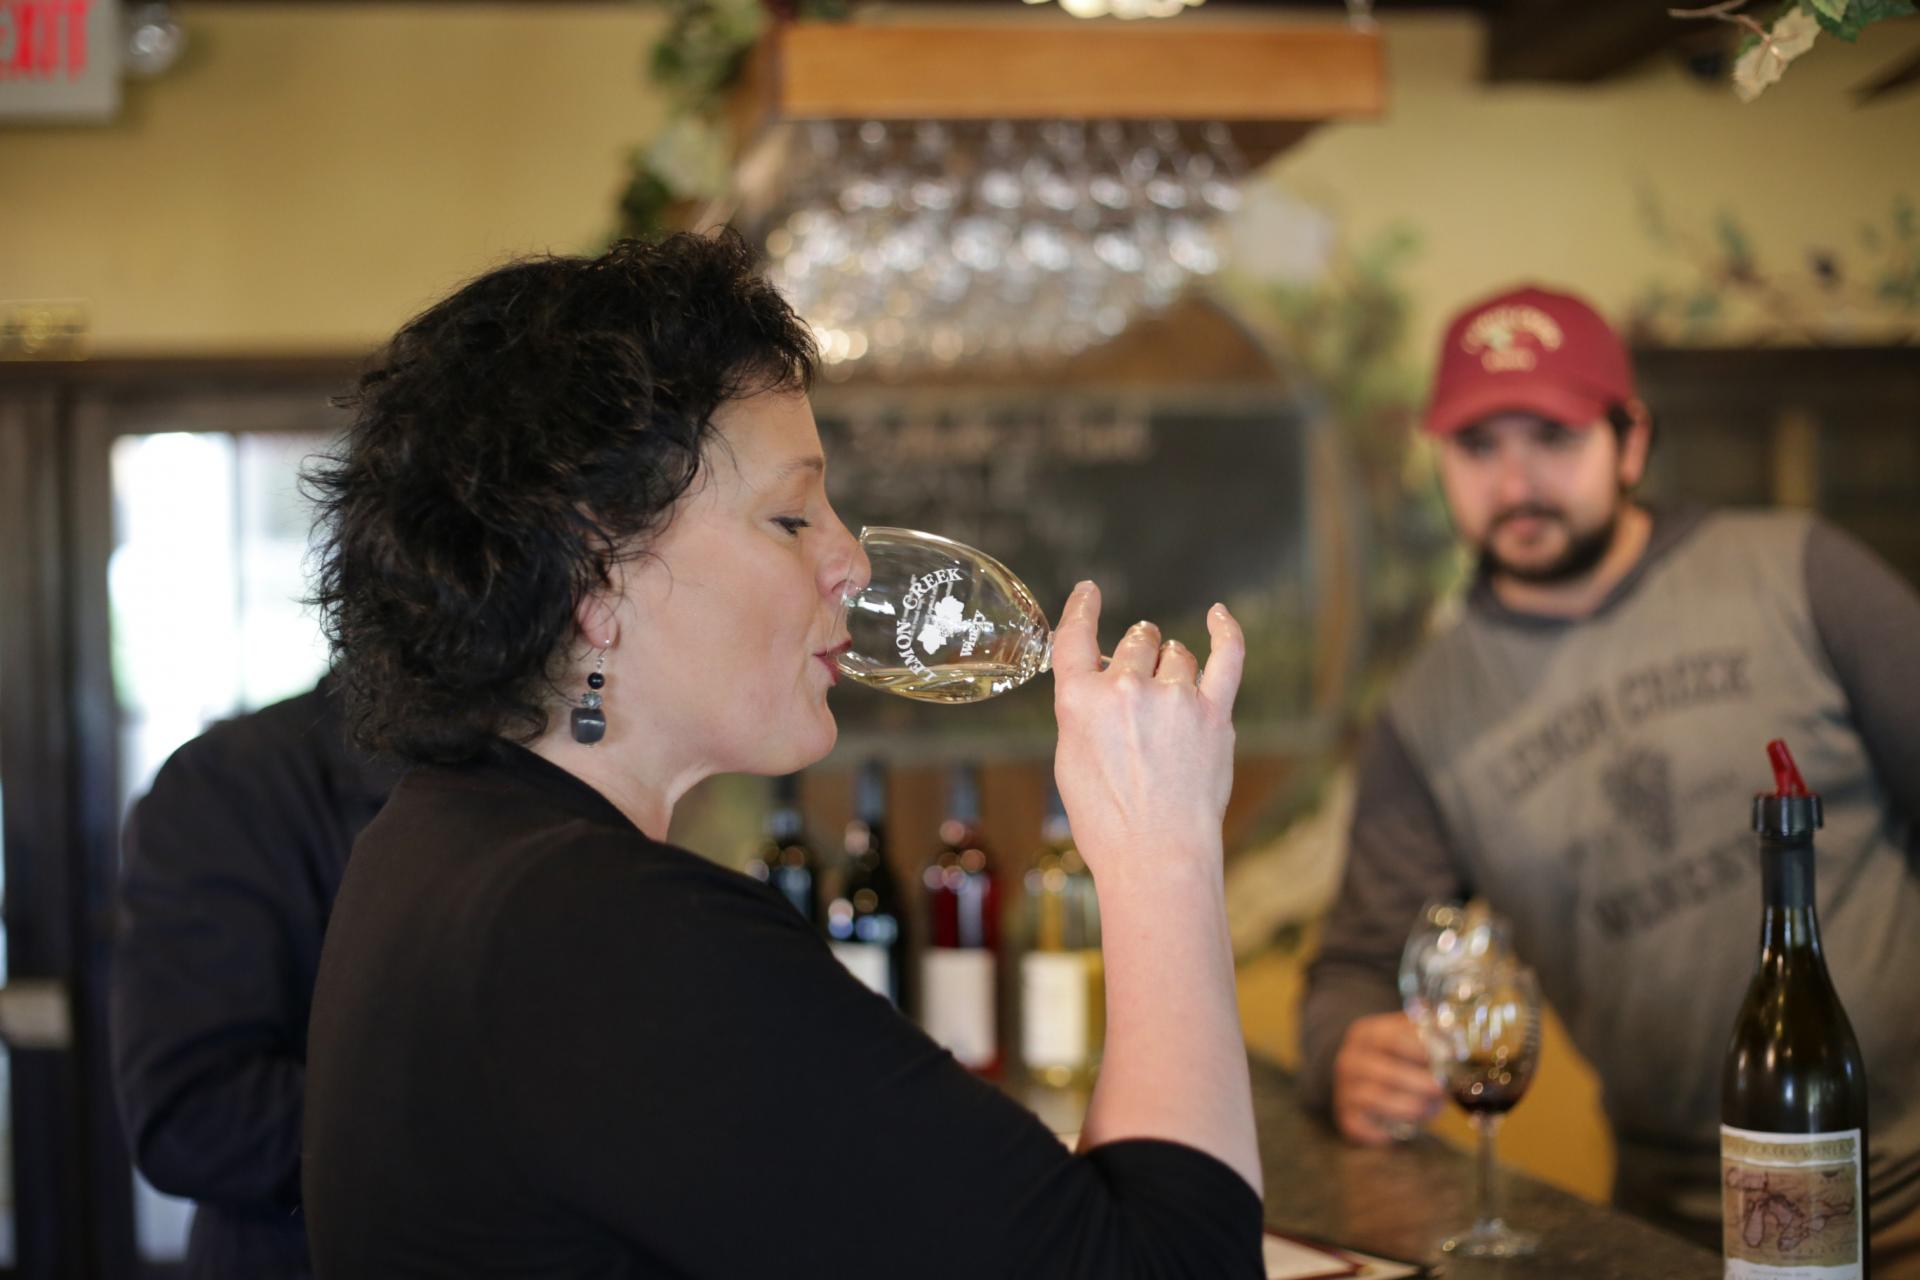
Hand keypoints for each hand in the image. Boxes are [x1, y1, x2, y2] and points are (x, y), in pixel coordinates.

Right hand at [1049, 581, 1243, 880]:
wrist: (1156, 856)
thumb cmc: (1108, 821)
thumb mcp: (1071, 762)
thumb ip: (1084, 714)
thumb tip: (1104, 686)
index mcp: (1080, 701)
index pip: (1076, 637)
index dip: (1082, 608)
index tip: (1089, 592)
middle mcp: (1126, 690)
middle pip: (1136, 643)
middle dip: (1137, 653)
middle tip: (1138, 684)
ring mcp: (1175, 698)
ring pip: (1176, 654)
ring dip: (1172, 664)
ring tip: (1169, 700)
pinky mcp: (1215, 713)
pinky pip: (1227, 655)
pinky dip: (1225, 630)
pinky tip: (1219, 616)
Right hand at [1331, 1012, 1444, 1144]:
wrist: (1362, 1077)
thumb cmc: (1395, 1057)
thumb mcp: (1407, 1036)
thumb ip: (1428, 1034)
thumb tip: (1455, 1039)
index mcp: (1365, 1034)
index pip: (1390, 1038)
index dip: (1418, 1048)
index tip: (1446, 1057)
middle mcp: (1349, 1060)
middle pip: (1383, 1072)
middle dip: (1419, 1083)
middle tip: (1442, 1091)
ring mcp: (1344, 1089)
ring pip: (1374, 1099)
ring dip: (1408, 1107)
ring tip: (1432, 1110)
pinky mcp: (1346, 1116)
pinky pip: (1362, 1126)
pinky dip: (1385, 1131)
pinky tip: (1407, 1129)